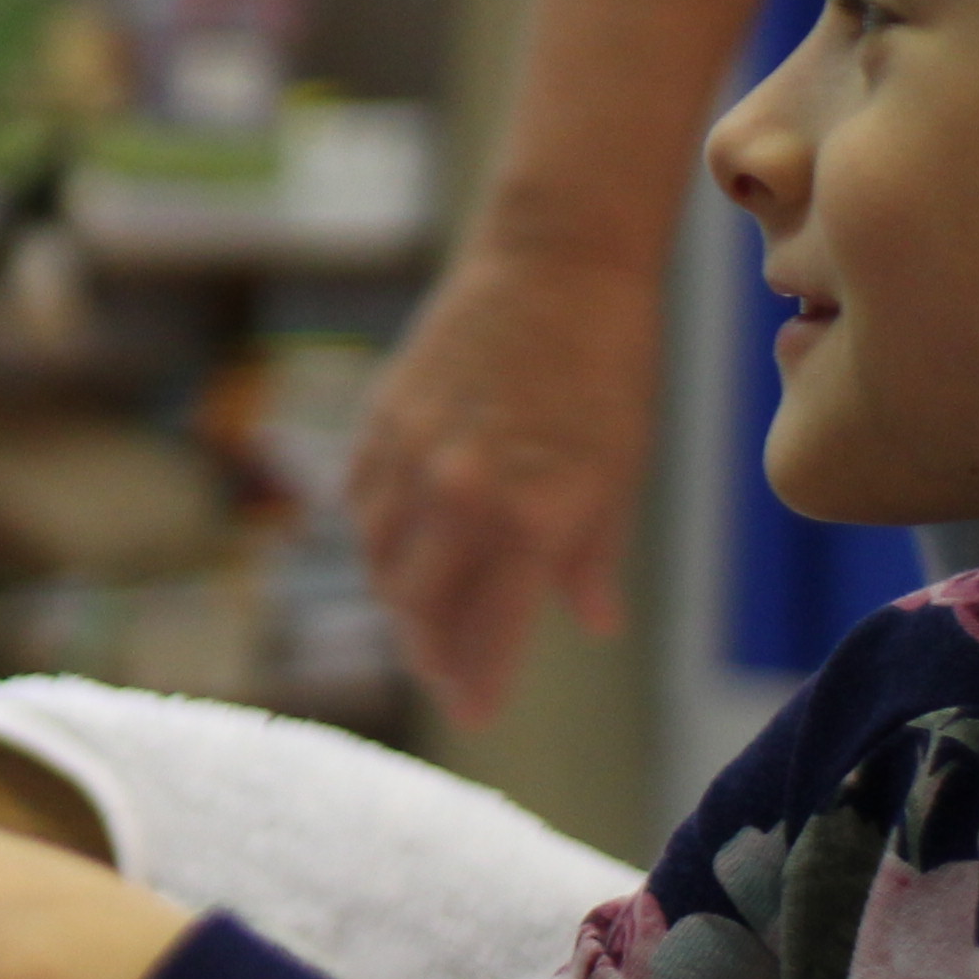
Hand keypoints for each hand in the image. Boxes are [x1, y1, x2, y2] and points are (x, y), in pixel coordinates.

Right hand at [350, 234, 662, 721]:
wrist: (557, 263)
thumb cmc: (609, 366)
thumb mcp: (619, 469)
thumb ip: (592, 555)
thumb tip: (591, 622)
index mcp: (531, 516)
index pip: (491, 630)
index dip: (481, 681)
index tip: (477, 715)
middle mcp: (459, 495)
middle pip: (419, 608)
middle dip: (432, 654)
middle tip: (447, 678)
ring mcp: (410, 456)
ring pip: (379, 560)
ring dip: (398, 600)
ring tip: (420, 621)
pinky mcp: (380, 420)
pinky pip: (360, 503)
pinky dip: (375, 538)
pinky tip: (394, 550)